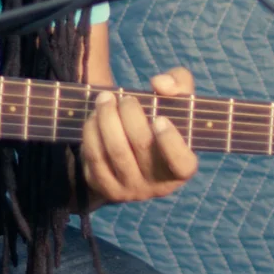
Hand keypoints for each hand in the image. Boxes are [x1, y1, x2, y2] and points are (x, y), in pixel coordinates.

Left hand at [80, 67, 198, 203]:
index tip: (160, 118)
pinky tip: (94, 117)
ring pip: (115, 152)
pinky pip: (94, 158)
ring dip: (107, 120)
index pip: (181, 163)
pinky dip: (92, 133)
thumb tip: (160, 84)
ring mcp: (130, 190)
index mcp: (182, 169)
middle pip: (141, 146)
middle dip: (129, 115)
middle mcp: (157, 186)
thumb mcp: (176, 100)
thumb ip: (178, 83)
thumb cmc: (158, 121)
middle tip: (123, 98)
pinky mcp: (104, 188)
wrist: (130, 149)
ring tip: (105, 100)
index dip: (170, 141)